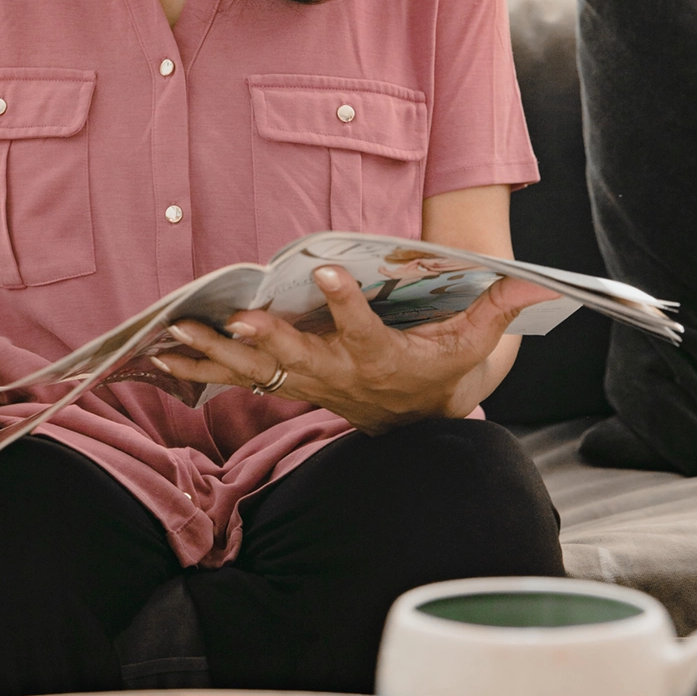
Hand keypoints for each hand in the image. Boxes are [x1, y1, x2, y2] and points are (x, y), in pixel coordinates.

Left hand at [152, 266, 556, 432]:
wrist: (412, 423)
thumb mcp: (472, 343)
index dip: (347, 304)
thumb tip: (536, 280)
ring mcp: (305, 382)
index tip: (329, 272)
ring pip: (255, 371)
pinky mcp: (283, 382)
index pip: (364, 329)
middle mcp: (337, 375)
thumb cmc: (440, 371)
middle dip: (266, 340)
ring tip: (173, 335)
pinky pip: (234, 376)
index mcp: (381, 358)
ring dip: (213, 354)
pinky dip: (198, 366)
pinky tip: (160, 350)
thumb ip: (497, 308)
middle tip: (234, 319)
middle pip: (297, 358)